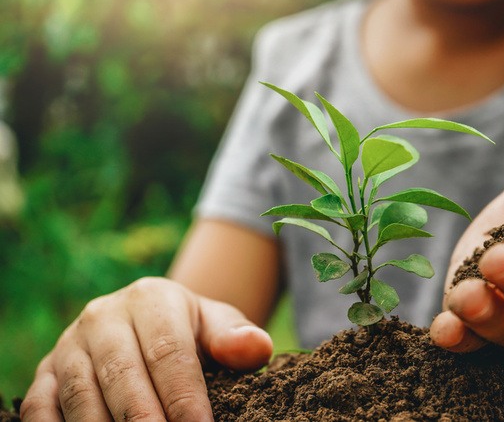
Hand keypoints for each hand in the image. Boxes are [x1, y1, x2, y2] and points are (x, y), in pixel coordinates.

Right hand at [20, 277, 272, 420]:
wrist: (144, 321)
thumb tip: (257, 348)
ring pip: (82, 395)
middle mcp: (103, 316)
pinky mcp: (45, 371)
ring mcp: (69, 344)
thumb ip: (235, 336)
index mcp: (151, 299)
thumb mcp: (215, 324)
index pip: (169, 352)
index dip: (185, 398)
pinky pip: (40, 406)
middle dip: (145, 420)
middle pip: (123, 376)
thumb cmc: (188, 329)